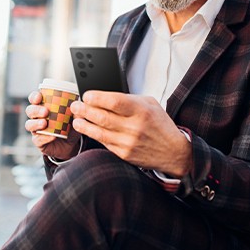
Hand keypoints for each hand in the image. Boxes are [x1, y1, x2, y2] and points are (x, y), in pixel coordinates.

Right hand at [25, 90, 82, 159]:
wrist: (70, 145)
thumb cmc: (69, 127)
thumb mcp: (75, 118)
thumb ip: (76, 111)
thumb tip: (80, 105)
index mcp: (43, 107)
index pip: (34, 99)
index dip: (34, 97)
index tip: (39, 97)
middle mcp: (37, 117)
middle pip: (30, 110)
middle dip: (36, 110)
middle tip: (45, 112)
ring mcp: (36, 129)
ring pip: (29, 125)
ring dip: (36, 123)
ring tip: (44, 123)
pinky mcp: (38, 142)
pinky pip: (37, 139)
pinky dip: (44, 137)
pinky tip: (52, 136)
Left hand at [70, 91, 191, 176]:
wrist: (173, 152)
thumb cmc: (160, 125)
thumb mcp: (150, 104)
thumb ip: (129, 99)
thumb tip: (105, 95)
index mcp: (141, 110)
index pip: (114, 101)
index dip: (97, 97)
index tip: (87, 95)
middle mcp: (134, 127)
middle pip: (102, 117)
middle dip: (84, 110)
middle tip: (75, 105)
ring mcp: (128, 142)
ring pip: (99, 132)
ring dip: (84, 124)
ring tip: (76, 118)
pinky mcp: (124, 154)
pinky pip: (103, 142)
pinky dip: (93, 134)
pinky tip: (87, 129)